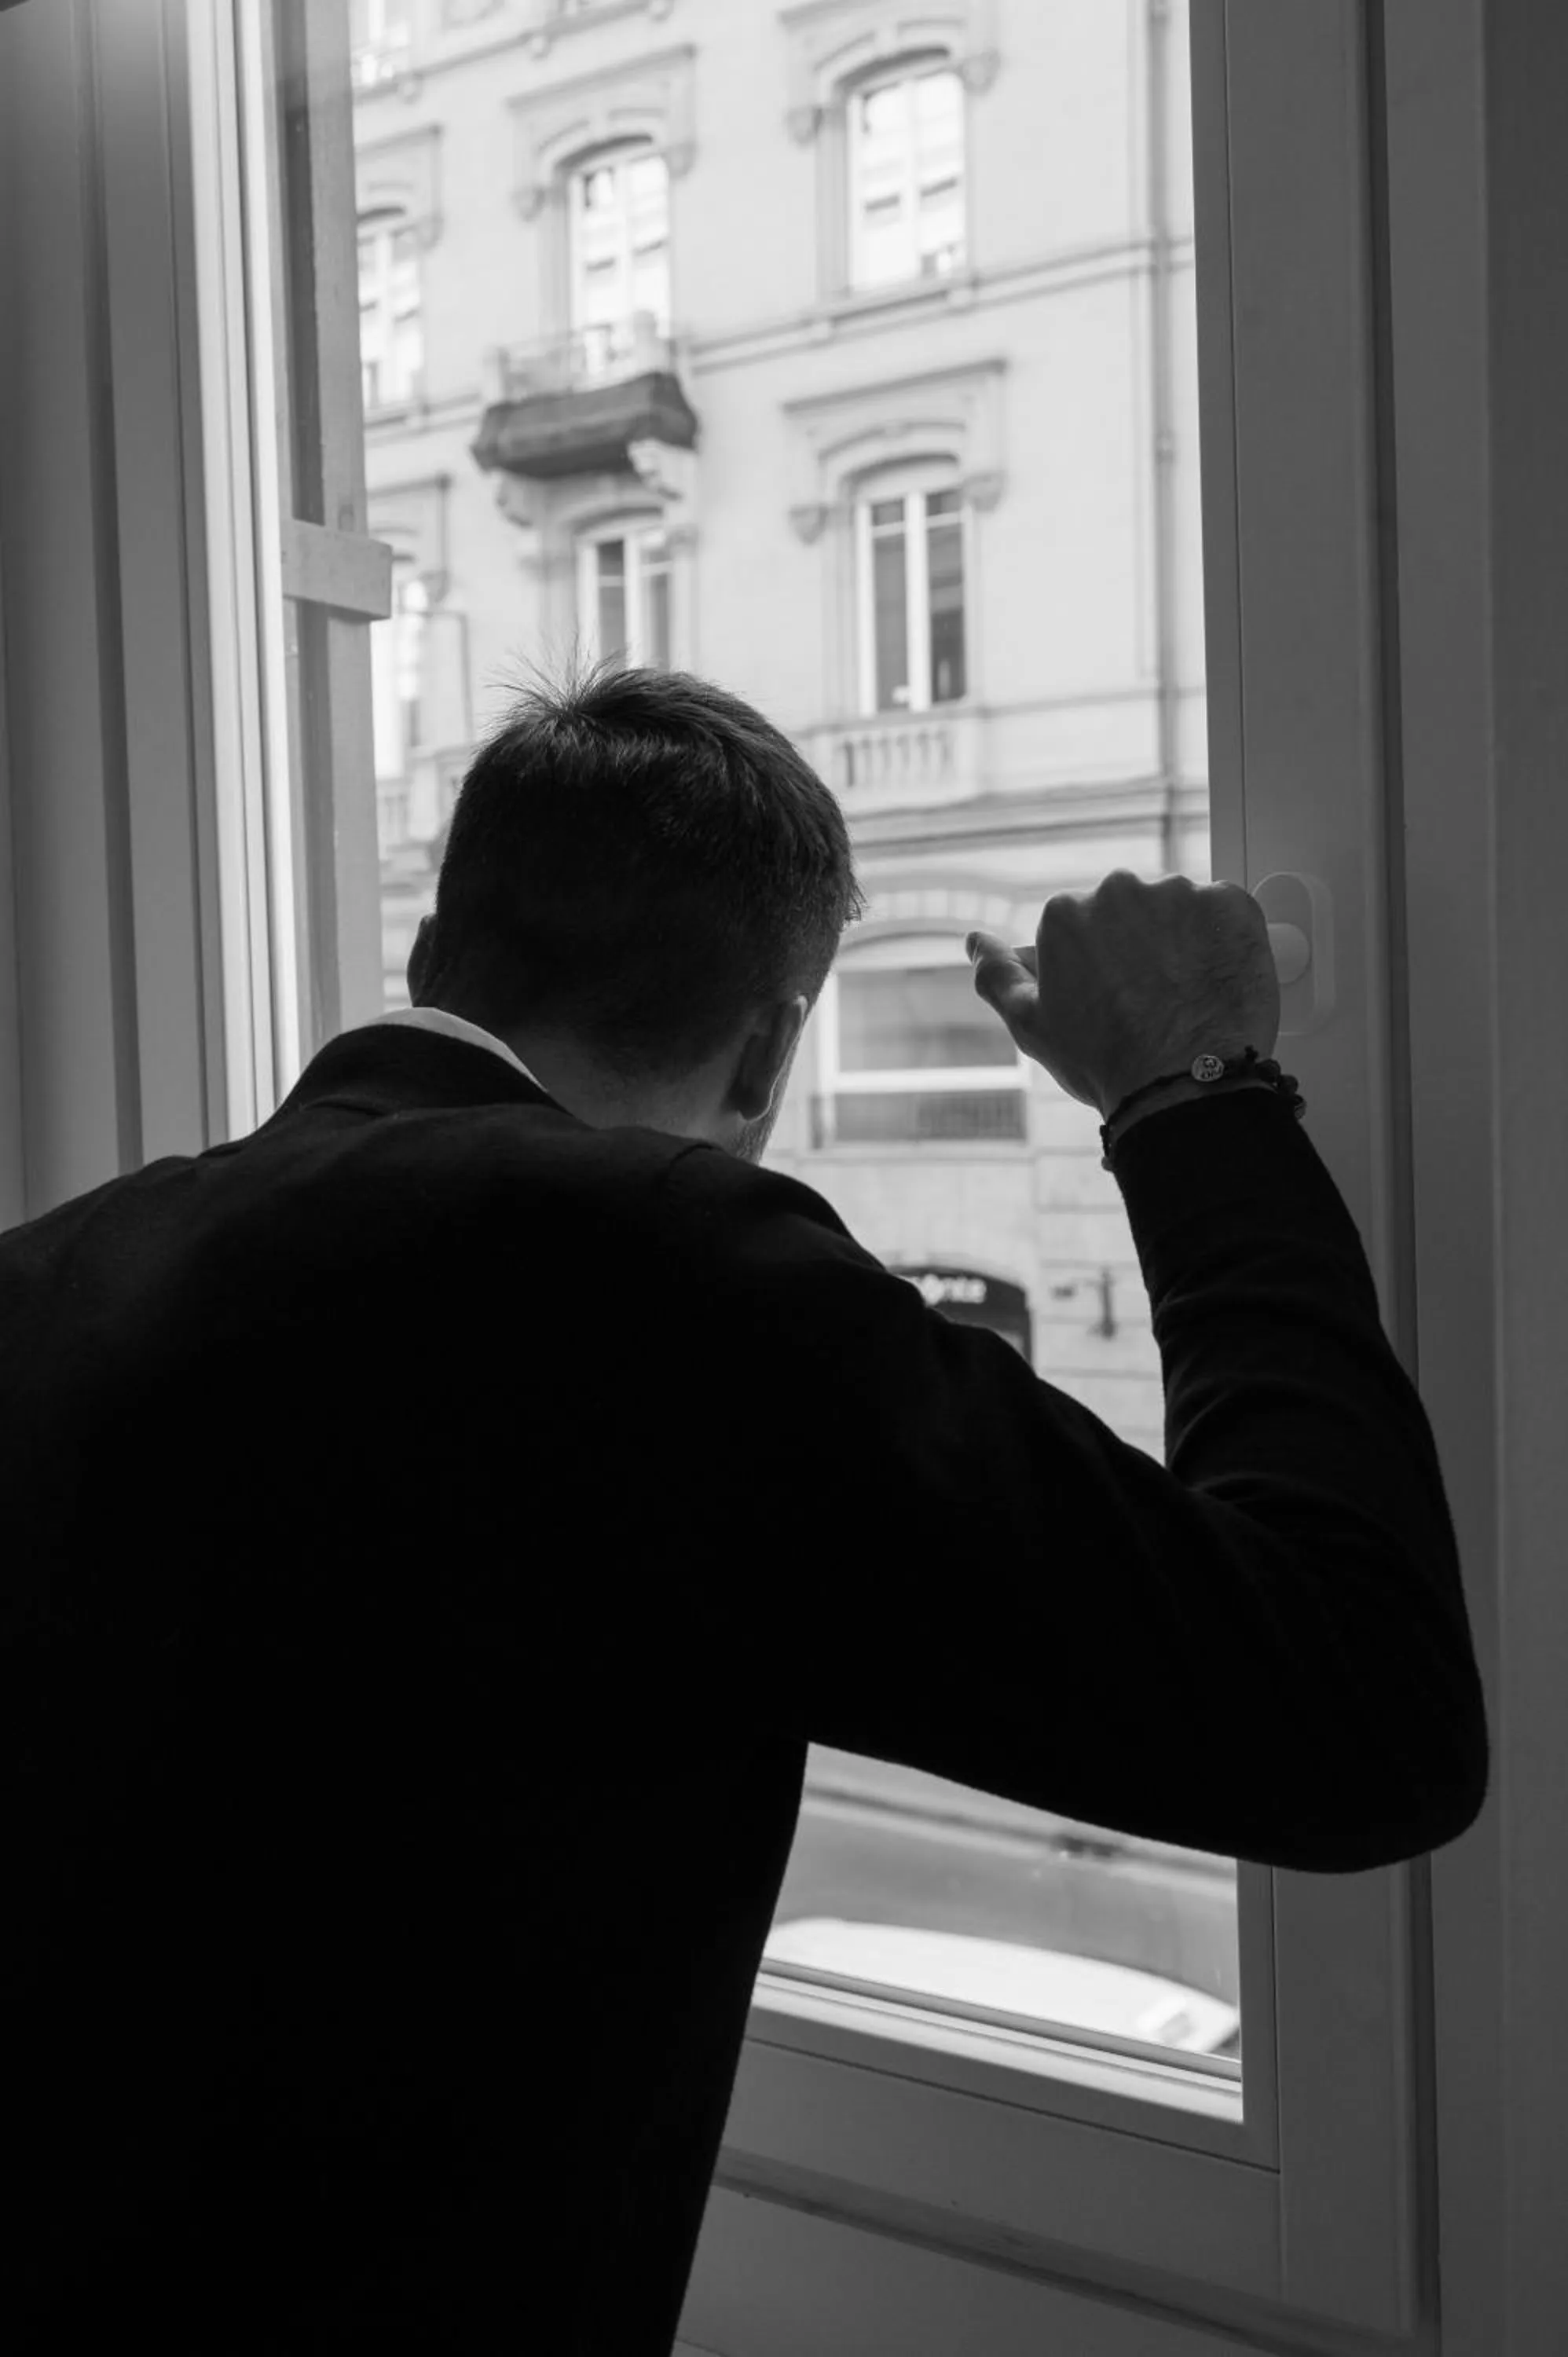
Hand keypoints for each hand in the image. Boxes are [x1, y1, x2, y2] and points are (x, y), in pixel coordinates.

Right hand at [966, 870, 1280, 1117]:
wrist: (1185, 1086)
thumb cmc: (1105, 1061)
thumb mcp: (1031, 1024)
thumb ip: (997, 975)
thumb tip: (975, 942)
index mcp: (1065, 914)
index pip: (1083, 929)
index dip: (1098, 969)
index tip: (1113, 1002)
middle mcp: (1118, 889)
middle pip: (1130, 912)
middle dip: (1139, 947)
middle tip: (1151, 1002)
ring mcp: (1178, 893)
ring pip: (1178, 911)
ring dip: (1182, 943)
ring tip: (1185, 997)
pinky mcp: (1231, 905)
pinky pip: (1225, 913)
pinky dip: (1223, 941)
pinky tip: (1213, 982)